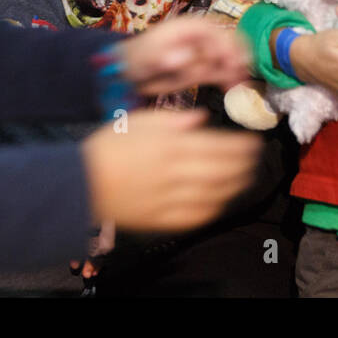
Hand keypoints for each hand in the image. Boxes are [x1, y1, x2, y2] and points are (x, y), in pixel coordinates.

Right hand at [82, 108, 259, 230]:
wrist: (81, 182)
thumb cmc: (108, 146)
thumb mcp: (138, 120)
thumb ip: (174, 119)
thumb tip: (202, 118)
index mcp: (170, 145)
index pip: (218, 146)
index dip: (241, 146)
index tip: (255, 142)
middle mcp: (175, 173)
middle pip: (222, 171)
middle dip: (244, 165)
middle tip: (256, 159)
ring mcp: (170, 199)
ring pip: (215, 194)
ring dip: (235, 186)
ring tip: (245, 178)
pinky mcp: (163, 219)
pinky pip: (196, 216)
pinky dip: (214, 208)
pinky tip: (221, 201)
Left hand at [116, 15, 249, 95]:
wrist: (133, 70)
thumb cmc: (139, 56)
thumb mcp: (148, 55)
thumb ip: (166, 56)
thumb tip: (185, 57)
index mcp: (191, 28)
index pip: (216, 32)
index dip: (226, 46)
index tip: (231, 62)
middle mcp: (202, 38)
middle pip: (229, 42)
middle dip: (238, 57)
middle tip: (240, 74)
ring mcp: (205, 53)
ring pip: (230, 58)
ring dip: (237, 70)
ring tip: (237, 85)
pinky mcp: (204, 68)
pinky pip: (222, 71)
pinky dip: (230, 78)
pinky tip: (231, 88)